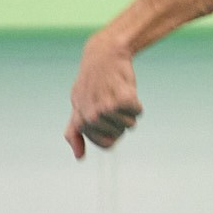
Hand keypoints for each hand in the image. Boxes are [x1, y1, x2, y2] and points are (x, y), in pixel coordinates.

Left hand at [65, 39, 140, 157]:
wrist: (104, 54)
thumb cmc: (91, 83)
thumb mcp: (78, 106)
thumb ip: (75, 132)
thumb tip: (79, 157)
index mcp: (82, 121)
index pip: (107, 144)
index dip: (112, 132)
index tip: (106, 115)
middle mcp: (92, 117)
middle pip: (120, 134)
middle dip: (120, 120)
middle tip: (111, 98)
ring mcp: (107, 108)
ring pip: (130, 124)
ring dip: (128, 111)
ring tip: (117, 93)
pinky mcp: (123, 99)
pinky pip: (138, 111)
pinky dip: (136, 103)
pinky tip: (126, 89)